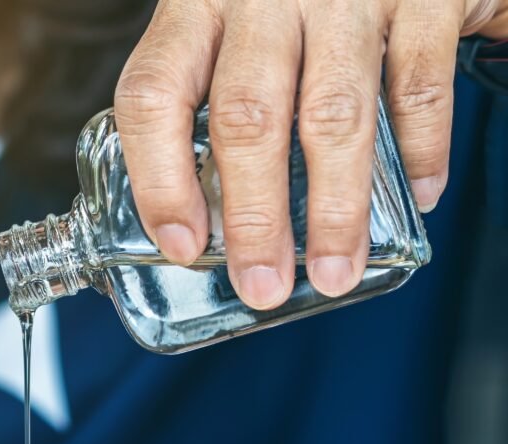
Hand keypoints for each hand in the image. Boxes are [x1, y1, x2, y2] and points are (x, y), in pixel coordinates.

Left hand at [114, 0, 507, 309]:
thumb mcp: (223, 16)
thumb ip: (203, 90)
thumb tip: (187, 211)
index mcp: (195, 3)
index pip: (153, 95)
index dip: (158, 179)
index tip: (181, 244)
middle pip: (246, 117)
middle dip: (254, 216)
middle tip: (261, 284)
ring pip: (331, 114)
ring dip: (333, 207)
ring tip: (333, 270)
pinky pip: (418, 84)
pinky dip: (421, 150)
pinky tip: (417, 197)